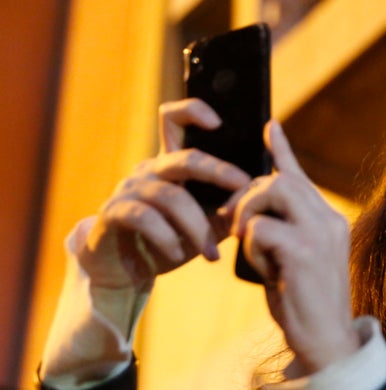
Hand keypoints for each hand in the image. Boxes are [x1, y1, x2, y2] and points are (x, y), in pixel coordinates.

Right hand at [78, 98, 249, 288]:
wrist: (124, 271)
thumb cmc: (168, 243)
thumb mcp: (204, 226)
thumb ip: (228, 209)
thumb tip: (262, 193)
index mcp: (170, 166)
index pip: (174, 121)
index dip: (192, 111)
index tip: (218, 122)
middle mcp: (149, 170)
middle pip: (185, 158)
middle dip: (218, 171)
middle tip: (244, 187)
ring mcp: (129, 189)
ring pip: (171, 196)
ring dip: (198, 227)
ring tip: (212, 254)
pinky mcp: (113, 212)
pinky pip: (145, 218)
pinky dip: (167, 237)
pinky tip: (178, 255)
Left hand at [229, 122, 359, 372]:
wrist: (326, 342)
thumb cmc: (305, 303)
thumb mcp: (295, 261)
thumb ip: (284, 231)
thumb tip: (252, 213)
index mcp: (330, 220)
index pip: (301, 177)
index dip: (282, 150)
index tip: (269, 127)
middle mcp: (330, 220)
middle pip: (281, 179)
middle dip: (248, 193)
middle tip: (233, 220)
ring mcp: (320, 234)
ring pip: (272, 191)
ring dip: (248, 213)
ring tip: (247, 241)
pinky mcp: (304, 252)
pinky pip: (260, 228)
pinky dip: (251, 246)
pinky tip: (262, 268)